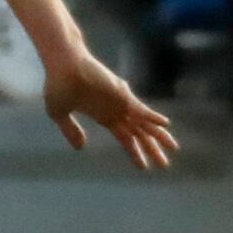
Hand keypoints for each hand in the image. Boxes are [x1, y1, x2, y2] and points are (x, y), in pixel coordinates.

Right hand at [42, 48, 179, 171]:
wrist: (61, 64)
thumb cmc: (58, 84)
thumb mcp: (59, 113)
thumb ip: (70, 130)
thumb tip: (81, 148)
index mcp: (104, 116)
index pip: (125, 138)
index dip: (135, 152)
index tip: (144, 167)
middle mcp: (116, 111)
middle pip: (139, 134)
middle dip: (152, 149)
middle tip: (165, 165)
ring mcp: (120, 102)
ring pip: (144, 124)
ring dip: (159, 136)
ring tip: (174, 149)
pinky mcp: (120, 94)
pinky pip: (140, 109)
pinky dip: (153, 117)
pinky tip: (166, 124)